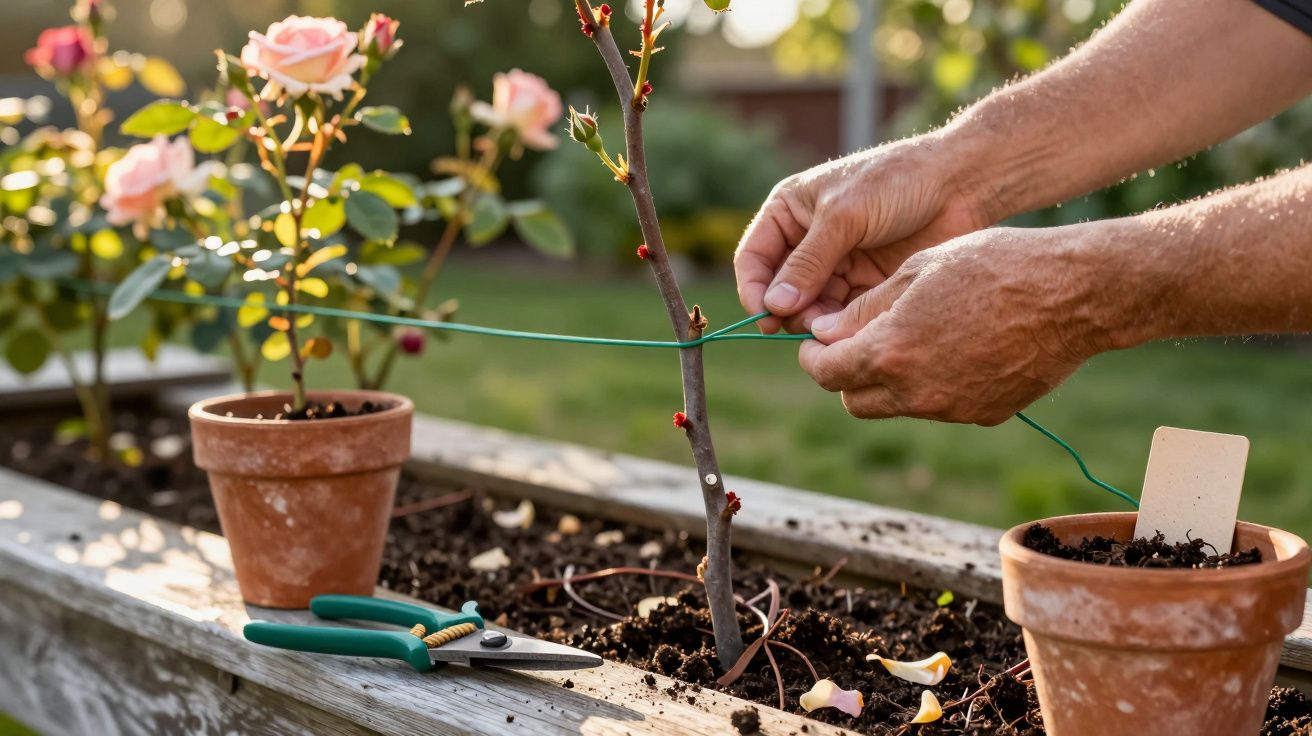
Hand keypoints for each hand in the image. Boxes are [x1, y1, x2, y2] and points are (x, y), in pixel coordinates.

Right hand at [734, 134, 994, 333]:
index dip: (754, 290)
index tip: (766, 317)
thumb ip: (808, 263)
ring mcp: (836, 263)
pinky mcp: (864, 283)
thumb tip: (773, 306)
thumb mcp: (844, 217)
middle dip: (788, 310)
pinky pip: (841, 313)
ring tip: (832, 329)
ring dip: (815, 322)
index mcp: (789, 211)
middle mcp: (806, 239)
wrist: (960, 184)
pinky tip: (852, 330)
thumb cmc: (897, 182)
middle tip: (807, 326)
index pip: (753, 258)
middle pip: (779, 289)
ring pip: (809, 306)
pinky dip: (841, 325)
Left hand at [798, 227, 1124, 424]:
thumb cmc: (994, 266)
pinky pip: (940, 406)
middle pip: (855, 401)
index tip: (816, 344)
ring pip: (897, 406)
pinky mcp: (985, 415)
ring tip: (912, 337)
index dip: (813, 358)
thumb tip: (825, 333)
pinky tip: (954, 348)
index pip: (826, 373)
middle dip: (846, 375)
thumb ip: (864, 309)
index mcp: (890, 352)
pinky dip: (931, 386)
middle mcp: (916, 392)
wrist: (1074, 293)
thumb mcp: (917, 271)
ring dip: (889, 381)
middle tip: (854, 343)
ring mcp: (953, 409)